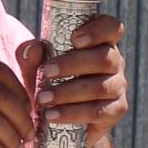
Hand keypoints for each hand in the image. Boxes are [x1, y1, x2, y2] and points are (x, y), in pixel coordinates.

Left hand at [18, 14, 128, 139]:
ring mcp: (117, 87)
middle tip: (47, 72)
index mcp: (99, 43)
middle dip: (73, 64)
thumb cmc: (47, 84)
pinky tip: (52, 116)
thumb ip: (30, 57)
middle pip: (105, 57)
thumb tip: (33, 48)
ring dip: (69, 92)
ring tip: (43, 99)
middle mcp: (114, 63)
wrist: (55, 120)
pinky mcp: (115, 111)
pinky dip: (73, 114)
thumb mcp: (34, 68)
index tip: (74, 39)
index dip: (98, 30)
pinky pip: (99, 112)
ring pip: (100, 86)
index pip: (111, 28)